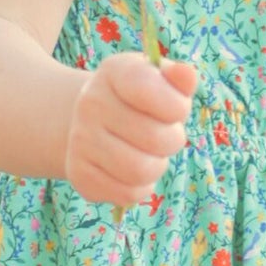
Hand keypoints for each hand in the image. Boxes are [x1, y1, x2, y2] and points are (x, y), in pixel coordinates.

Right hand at [64, 52, 196, 205]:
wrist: (90, 122)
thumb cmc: (138, 101)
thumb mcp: (159, 80)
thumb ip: (179, 78)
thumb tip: (187, 75)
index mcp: (113, 72)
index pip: (149, 90)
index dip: (176, 106)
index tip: (176, 108)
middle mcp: (90, 103)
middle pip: (156, 138)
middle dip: (172, 141)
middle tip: (163, 135)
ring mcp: (80, 140)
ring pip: (141, 171)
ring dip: (157, 167)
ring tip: (149, 154)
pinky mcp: (78, 174)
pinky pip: (127, 194)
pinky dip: (140, 187)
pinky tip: (132, 172)